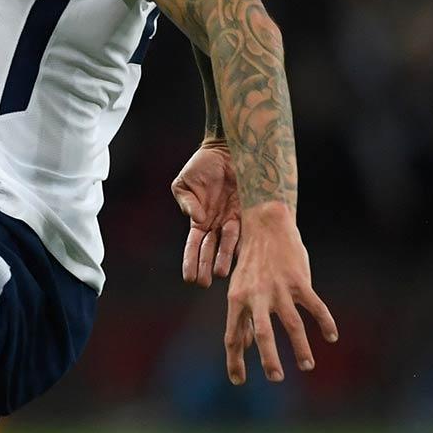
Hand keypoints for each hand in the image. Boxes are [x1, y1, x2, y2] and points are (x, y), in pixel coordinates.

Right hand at [171, 141, 239, 286]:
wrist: (227, 149)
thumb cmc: (202, 165)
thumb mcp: (184, 182)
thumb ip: (186, 201)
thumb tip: (196, 219)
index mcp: (199, 219)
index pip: (193, 245)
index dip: (190, 261)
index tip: (188, 277)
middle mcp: (217, 223)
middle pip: (210, 249)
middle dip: (206, 266)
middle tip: (203, 283)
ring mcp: (233, 218)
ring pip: (228, 244)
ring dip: (224, 259)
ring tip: (221, 274)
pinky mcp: (249, 211)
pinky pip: (248, 229)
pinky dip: (246, 243)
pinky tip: (245, 257)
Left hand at [223, 203, 337, 383]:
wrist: (266, 228)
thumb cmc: (251, 264)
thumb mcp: (239, 289)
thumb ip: (241, 317)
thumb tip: (242, 345)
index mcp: (236, 300)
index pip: (232, 337)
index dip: (235, 360)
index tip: (239, 381)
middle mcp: (256, 296)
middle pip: (261, 334)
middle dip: (269, 358)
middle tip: (276, 378)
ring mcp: (279, 289)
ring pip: (291, 324)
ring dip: (300, 347)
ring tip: (307, 365)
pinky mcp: (299, 281)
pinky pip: (314, 307)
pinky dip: (325, 322)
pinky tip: (332, 336)